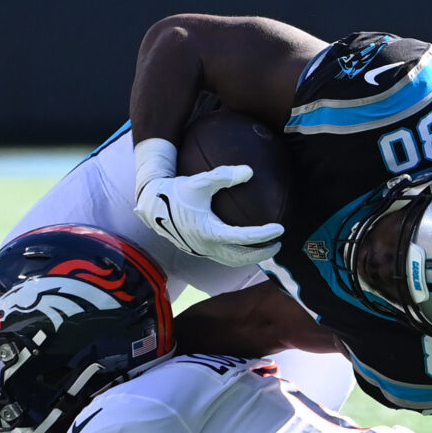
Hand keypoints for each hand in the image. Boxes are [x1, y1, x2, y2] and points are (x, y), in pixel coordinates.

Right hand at [134, 166, 282, 267]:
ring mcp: (201, 250)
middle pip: (242, 257)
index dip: (264, 234)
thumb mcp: (199, 181)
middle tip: (279, 242)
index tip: (280, 228)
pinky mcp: (198, 250)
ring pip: (232, 261)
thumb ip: (224, 175)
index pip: (244, 237)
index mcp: (209, 231)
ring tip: (266, 247)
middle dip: (263, 252)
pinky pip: (223, 258)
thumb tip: (249, 171)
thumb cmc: (176, 191)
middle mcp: (206, 246)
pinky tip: (246, 244)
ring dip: (251, 257)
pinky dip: (238, 255)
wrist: (151, 204)